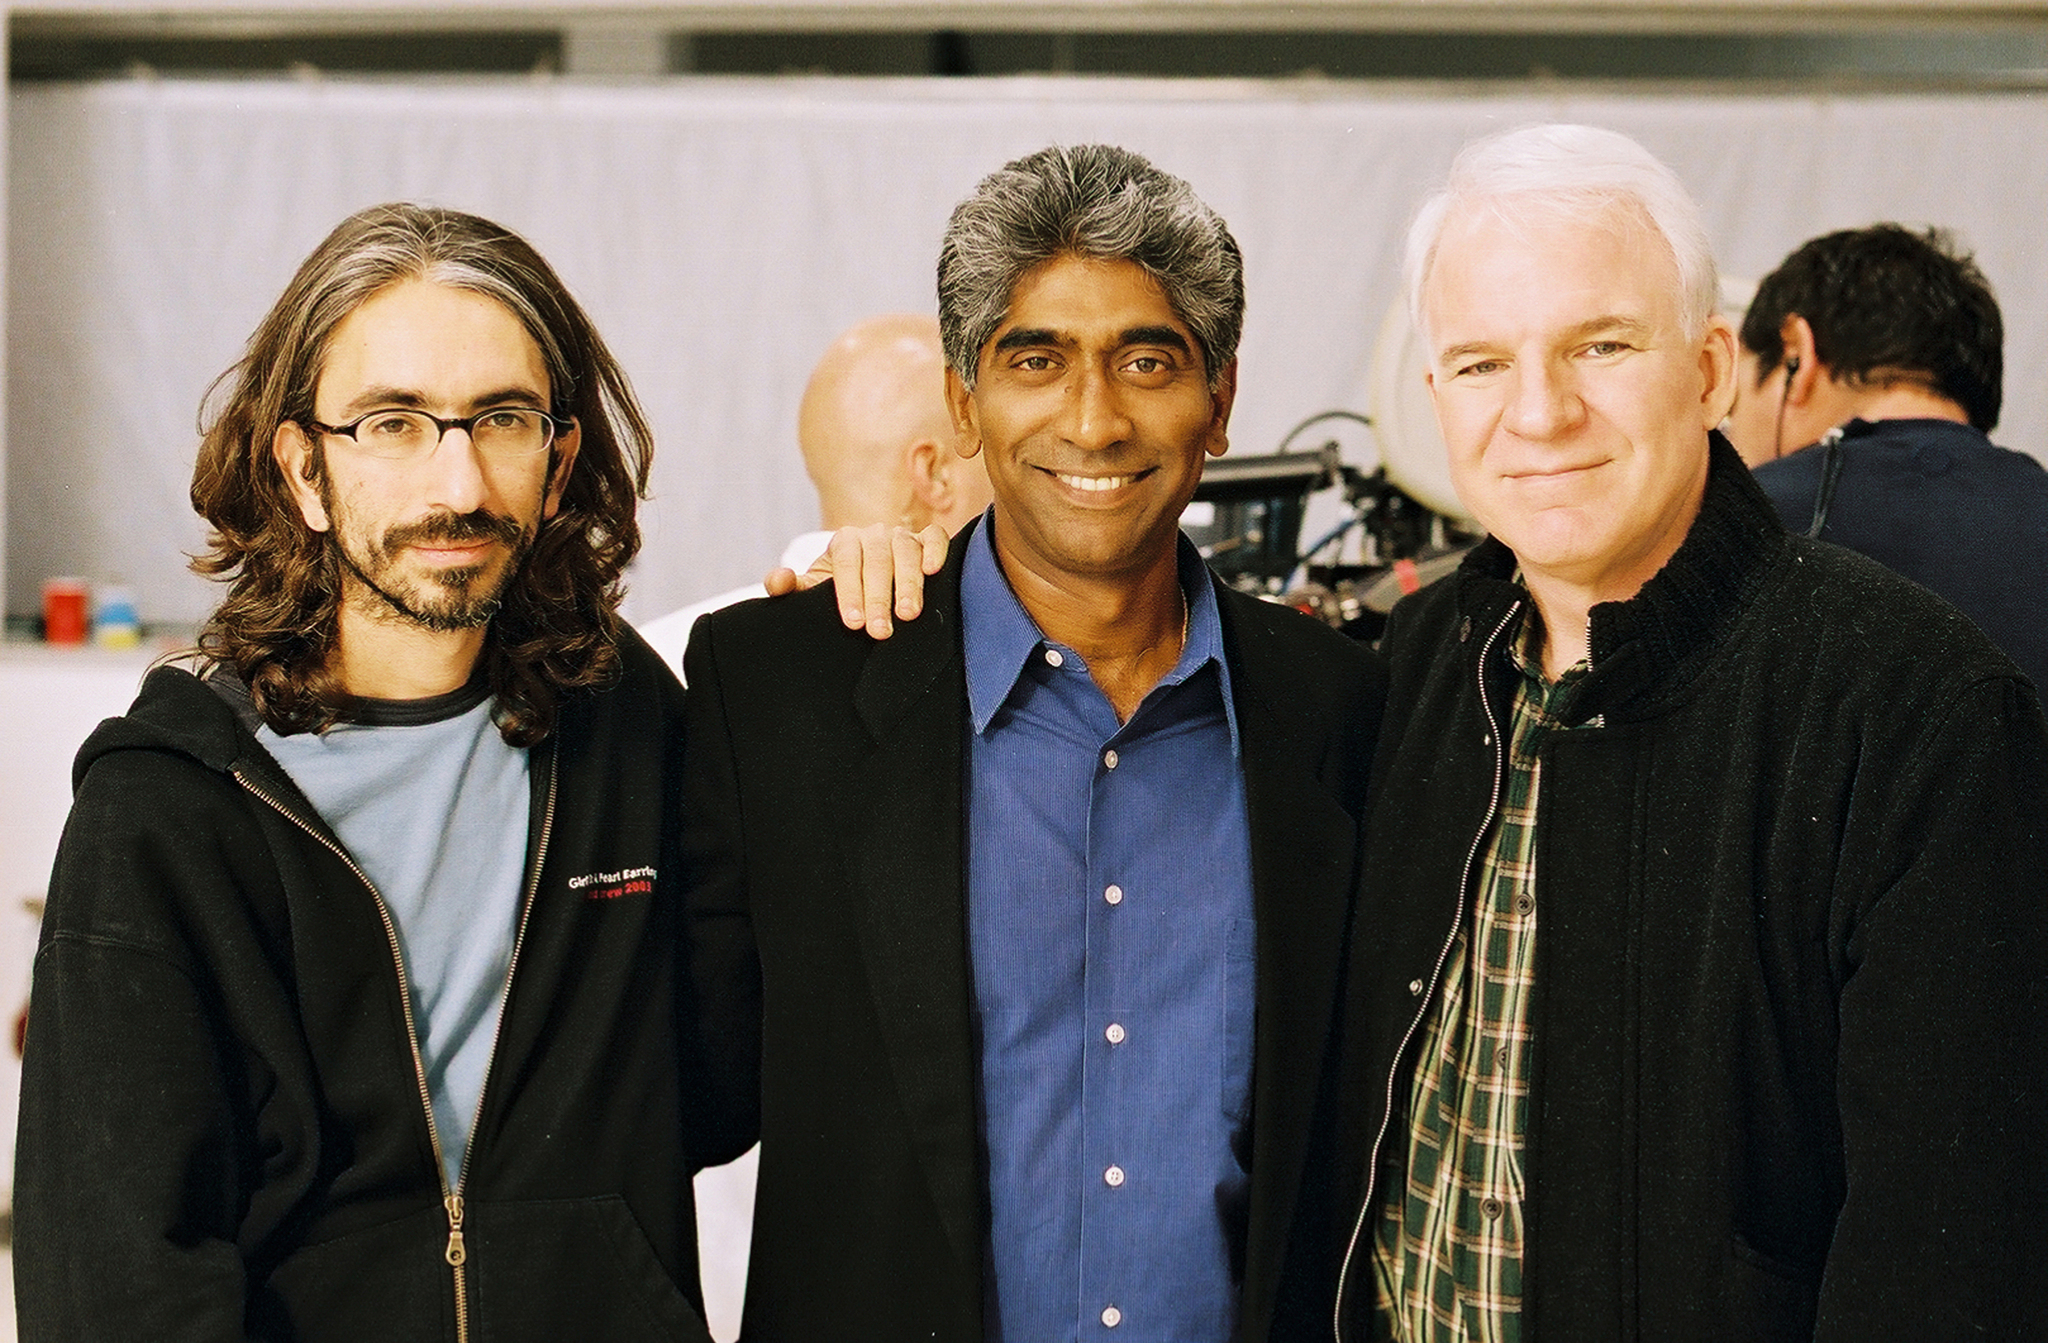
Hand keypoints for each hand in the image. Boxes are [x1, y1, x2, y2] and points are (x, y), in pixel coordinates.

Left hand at [761, 523, 946, 637]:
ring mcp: (902, 535)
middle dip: (879, 598)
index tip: (853, 623)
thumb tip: (777, 583)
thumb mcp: (815, 589)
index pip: (847, 563)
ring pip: (907, 551)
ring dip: (909, 583)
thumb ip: (793, 587)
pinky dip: (936, 550)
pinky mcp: (928, 540)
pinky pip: (935, 537)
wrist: (868, 579)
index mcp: (844, 541)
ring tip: (908, 614)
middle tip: (880, 631)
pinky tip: (934, 571)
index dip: (849, 593)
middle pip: (878, 560)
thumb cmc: (841, 588)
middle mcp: (874, 534)